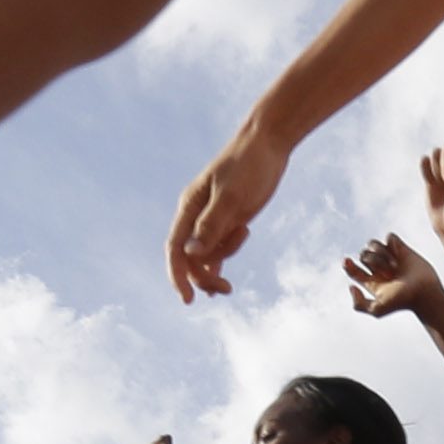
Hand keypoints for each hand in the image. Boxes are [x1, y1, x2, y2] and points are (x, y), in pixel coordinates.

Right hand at [167, 118, 293, 304]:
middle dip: (203, 277)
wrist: (268, 143)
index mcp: (189, 207)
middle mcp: (196, 216)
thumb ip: (212, 225)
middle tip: (226, 291)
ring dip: (219, 264)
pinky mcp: (230, 219)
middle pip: (190, 258)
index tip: (187, 299)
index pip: (175, 248)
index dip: (177, 275)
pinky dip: (222, 263)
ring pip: (207, 255)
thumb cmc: (248, 164)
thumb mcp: (232, 195)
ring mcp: (213, 219)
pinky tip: (226, 279)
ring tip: (240, 250)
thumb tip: (192, 255)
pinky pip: (220, 249)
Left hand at [340, 231, 443, 319]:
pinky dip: (391, 243)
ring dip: (381, 253)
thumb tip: (351, 287)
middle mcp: (379, 269)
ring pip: (373, 244)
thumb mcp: (377, 310)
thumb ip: (359, 304)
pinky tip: (399, 254)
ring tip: (394, 266)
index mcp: (371, 281)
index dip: (347, 265)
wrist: (424, 292)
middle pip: (363, 254)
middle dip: (372, 261)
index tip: (346, 261)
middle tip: (387, 273)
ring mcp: (390, 258)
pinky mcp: (402, 249)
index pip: (353, 270)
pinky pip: (389, 237)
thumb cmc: (403, 302)